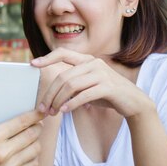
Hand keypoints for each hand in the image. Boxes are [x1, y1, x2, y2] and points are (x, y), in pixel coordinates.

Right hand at [0, 75, 43, 165]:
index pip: (22, 122)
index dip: (35, 115)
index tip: (42, 110)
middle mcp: (2, 152)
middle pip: (32, 135)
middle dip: (37, 126)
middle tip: (35, 122)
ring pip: (35, 150)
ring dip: (36, 141)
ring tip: (31, 136)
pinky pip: (32, 165)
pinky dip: (33, 157)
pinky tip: (27, 151)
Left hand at [31, 48, 148, 116]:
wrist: (134, 102)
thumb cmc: (108, 95)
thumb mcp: (89, 87)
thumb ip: (74, 85)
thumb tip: (53, 94)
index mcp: (88, 60)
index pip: (63, 54)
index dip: (47, 58)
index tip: (32, 64)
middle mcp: (94, 64)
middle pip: (63, 76)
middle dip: (50, 94)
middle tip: (43, 108)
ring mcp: (102, 74)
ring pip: (71, 86)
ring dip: (58, 101)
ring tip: (53, 112)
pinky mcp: (108, 87)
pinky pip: (84, 95)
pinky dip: (72, 103)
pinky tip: (65, 110)